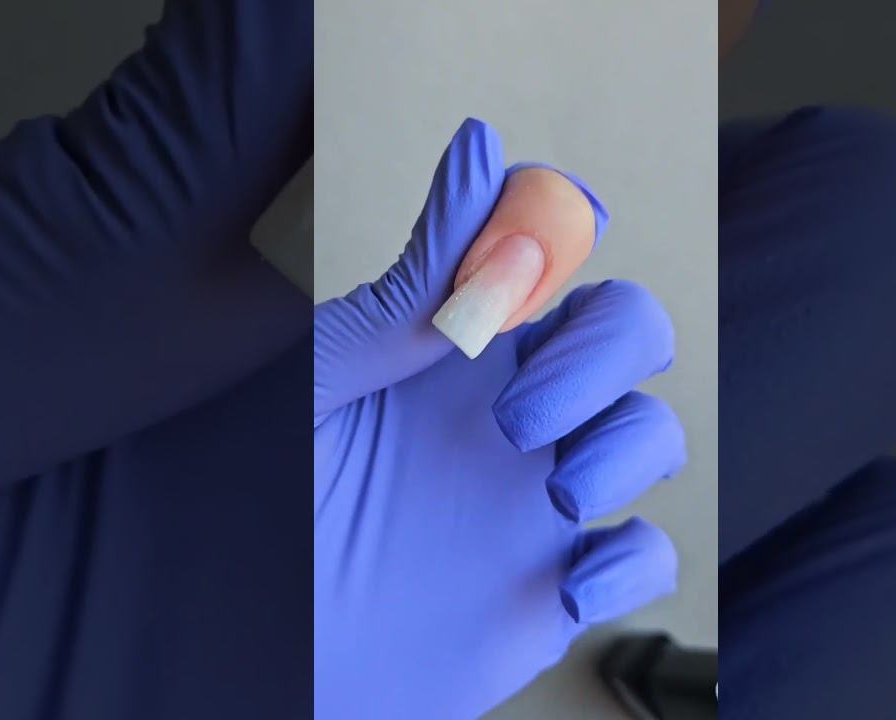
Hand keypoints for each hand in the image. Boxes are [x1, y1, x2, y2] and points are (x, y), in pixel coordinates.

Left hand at [313, 119, 685, 718]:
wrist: (239, 643)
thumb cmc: (265, 501)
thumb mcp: (331, 378)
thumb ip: (418, 281)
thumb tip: (484, 149)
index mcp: (454, 349)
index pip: (556, 262)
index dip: (567, 246)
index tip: (519, 277)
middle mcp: (509, 414)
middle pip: (631, 336)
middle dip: (602, 358)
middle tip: (515, 415)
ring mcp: (536, 501)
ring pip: (655, 437)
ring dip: (629, 449)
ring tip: (554, 493)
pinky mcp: (550, 591)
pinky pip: (644, 558)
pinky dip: (630, 564)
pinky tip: (566, 582)